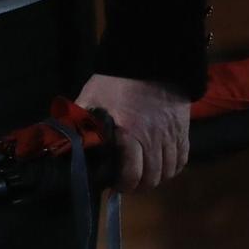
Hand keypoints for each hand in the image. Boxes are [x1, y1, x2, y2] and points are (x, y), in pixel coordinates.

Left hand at [75, 73, 190, 190]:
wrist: (151, 62)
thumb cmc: (117, 81)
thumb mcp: (93, 97)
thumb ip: (81, 119)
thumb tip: (66, 137)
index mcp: (129, 134)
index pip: (131, 173)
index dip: (123, 185)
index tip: (114, 186)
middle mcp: (153, 140)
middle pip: (152, 178)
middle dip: (139, 186)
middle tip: (127, 183)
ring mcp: (171, 137)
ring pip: (168, 172)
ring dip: (155, 178)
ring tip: (142, 176)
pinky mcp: (183, 132)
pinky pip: (182, 160)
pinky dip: (172, 168)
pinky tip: (161, 167)